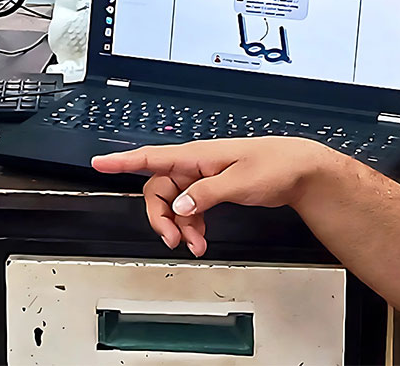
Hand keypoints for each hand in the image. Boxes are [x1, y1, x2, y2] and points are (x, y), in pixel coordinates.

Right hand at [91, 137, 334, 256]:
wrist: (300, 170)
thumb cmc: (275, 165)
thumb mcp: (240, 182)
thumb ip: (206, 194)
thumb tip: (180, 205)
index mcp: (198, 156)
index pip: (152, 157)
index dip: (123, 161)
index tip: (99, 163)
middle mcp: (196, 165)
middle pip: (160, 190)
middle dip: (160, 216)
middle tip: (171, 238)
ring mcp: (204, 178)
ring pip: (175, 203)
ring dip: (180, 226)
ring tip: (195, 245)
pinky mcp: (214, 189)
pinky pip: (191, 208)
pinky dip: (193, 225)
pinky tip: (201, 239)